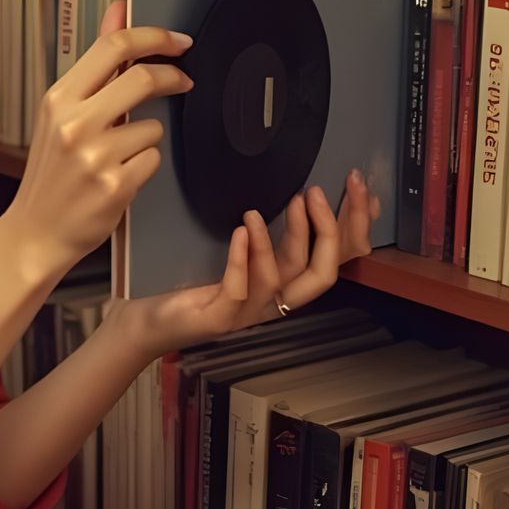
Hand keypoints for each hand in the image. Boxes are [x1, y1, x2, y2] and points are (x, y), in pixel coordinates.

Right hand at [0, 0, 193, 283]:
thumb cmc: (52, 170)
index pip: (114, 48)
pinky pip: (153, 159)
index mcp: (59, 98)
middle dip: (172, 77)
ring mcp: (95, 156)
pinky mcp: (115, 185)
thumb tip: (118, 9)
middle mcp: (74, 123)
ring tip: (120, 156)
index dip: (154, 37)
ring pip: (152, 126)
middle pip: (142, 79)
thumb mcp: (62, 112)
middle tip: (184, 82)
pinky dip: (144, 166)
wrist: (36, 232)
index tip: (180, 42)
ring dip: (147, 137)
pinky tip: (120, 177)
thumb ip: (96, 62)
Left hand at [107, 171, 380, 360]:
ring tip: (285, 200)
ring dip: (288, 236)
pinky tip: (242, 229)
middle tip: (320, 191)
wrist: (151, 323)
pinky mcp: (219, 318)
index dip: (354, 226)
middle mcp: (275, 302)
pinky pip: (238, 288)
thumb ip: (269, 236)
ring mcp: (248, 312)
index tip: (357, 186)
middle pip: (323, 273)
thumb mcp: (241, 256)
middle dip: (332, 230)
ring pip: (282, 279)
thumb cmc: (193, 285)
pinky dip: (243, 257)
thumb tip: (294, 192)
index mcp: (286, 286)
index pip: (336, 258)